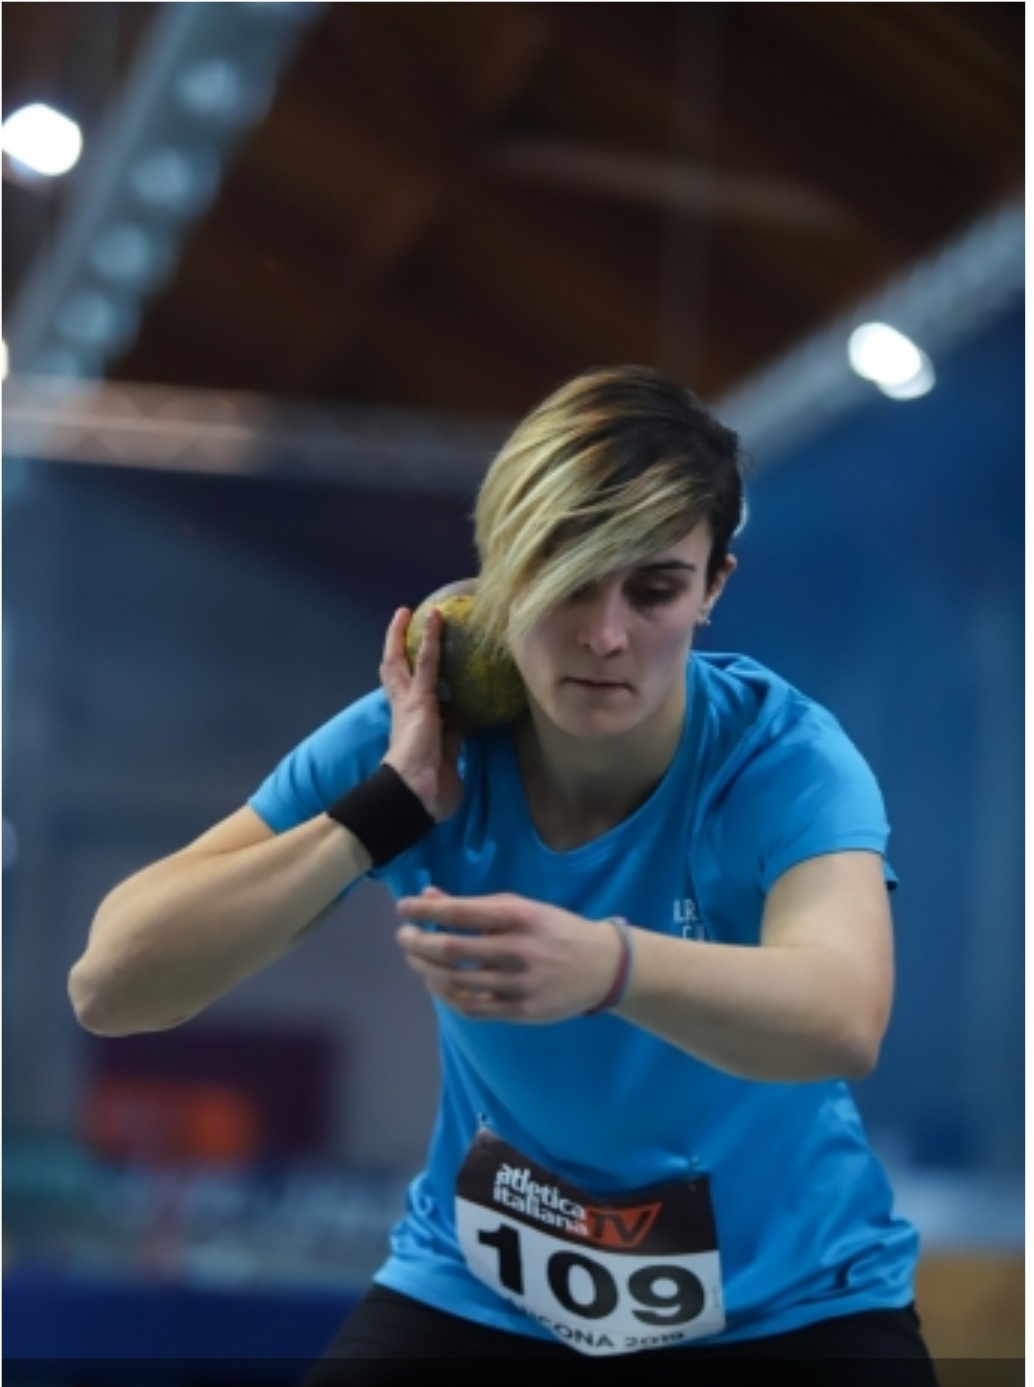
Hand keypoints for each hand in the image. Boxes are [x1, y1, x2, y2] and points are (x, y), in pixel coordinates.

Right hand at [380, 607, 463, 821]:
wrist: (415, 794)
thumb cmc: (430, 789)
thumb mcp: (445, 760)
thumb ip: (451, 742)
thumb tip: (462, 729)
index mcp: (411, 727)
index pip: (411, 695)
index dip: (413, 677)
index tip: (419, 663)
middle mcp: (406, 710)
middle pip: (397, 672)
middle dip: (398, 649)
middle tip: (403, 626)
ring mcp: (410, 702)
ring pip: (408, 660)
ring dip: (412, 634)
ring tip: (418, 612)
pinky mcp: (420, 698)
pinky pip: (427, 661)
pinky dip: (431, 637)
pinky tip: (435, 617)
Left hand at [395, 887, 625, 1021]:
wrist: (603, 967)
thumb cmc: (555, 930)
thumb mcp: (522, 907)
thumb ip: (476, 905)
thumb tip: (428, 896)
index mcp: (519, 916)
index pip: (459, 912)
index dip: (424, 910)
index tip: (402, 908)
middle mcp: (518, 949)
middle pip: (452, 949)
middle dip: (418, 942)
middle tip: (403, 936)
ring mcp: (520, 984)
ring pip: (457, 981)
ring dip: (427, 969)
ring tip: (416, 959)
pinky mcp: (523, 1011)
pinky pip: (473, 1007)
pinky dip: (448, 996)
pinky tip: (438, 983)